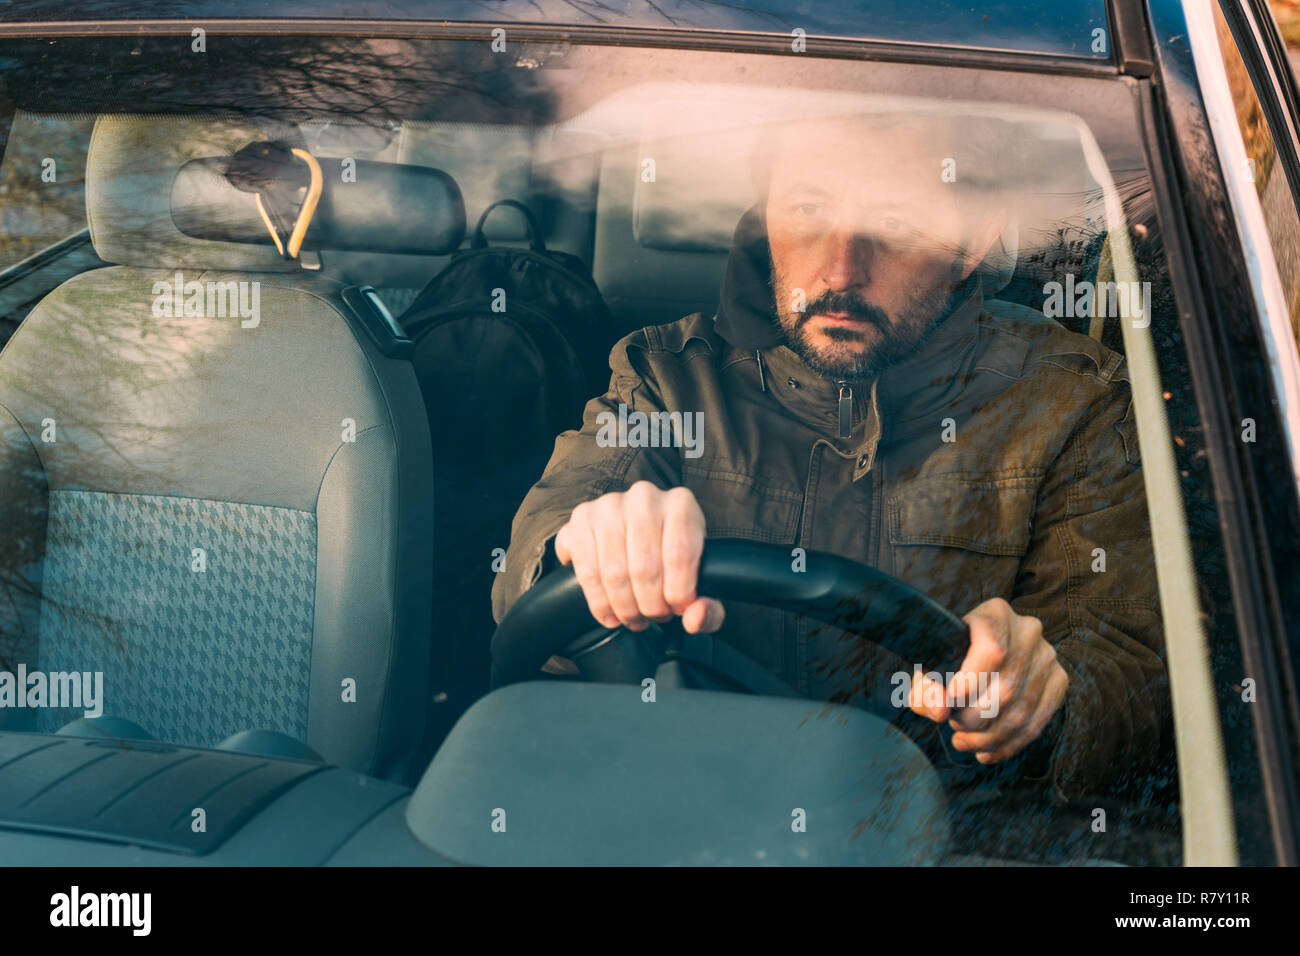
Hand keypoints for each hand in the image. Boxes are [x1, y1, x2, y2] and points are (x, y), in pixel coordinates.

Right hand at [553, 480, 724, 634]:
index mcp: (680, 504)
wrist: (634, 534)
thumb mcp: (699, 582)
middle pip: (645, 567)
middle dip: (650, 605)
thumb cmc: (672, 558)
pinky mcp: (580, 519)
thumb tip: (695, 618)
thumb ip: (710, 607)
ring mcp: (608, 505)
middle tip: (654, 616)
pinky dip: (599, 602)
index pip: (680, 555)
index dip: (679, 593)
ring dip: (624, 607)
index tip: (677, 608)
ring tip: (634, 617)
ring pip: (614, 573)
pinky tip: (610, 613)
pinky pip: (587, 572)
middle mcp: (643, 497)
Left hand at [908, 597, 1067, 763]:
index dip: (970, 684)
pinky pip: (1037, 722)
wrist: (978, 655)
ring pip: (1022, 710)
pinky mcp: (1058, 680)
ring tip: (964, 741)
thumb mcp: (928, 669)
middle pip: (1007, 686)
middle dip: (975, 718)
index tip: (949, 706)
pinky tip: (985, 752)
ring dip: (989, 737)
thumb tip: (940, 711)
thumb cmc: (948, 660)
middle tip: (954, 726)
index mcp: (995, 614)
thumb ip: (926, 689)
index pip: (992, 651)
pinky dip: (1008, 745)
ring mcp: (1047, 656)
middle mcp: (1027, 631)